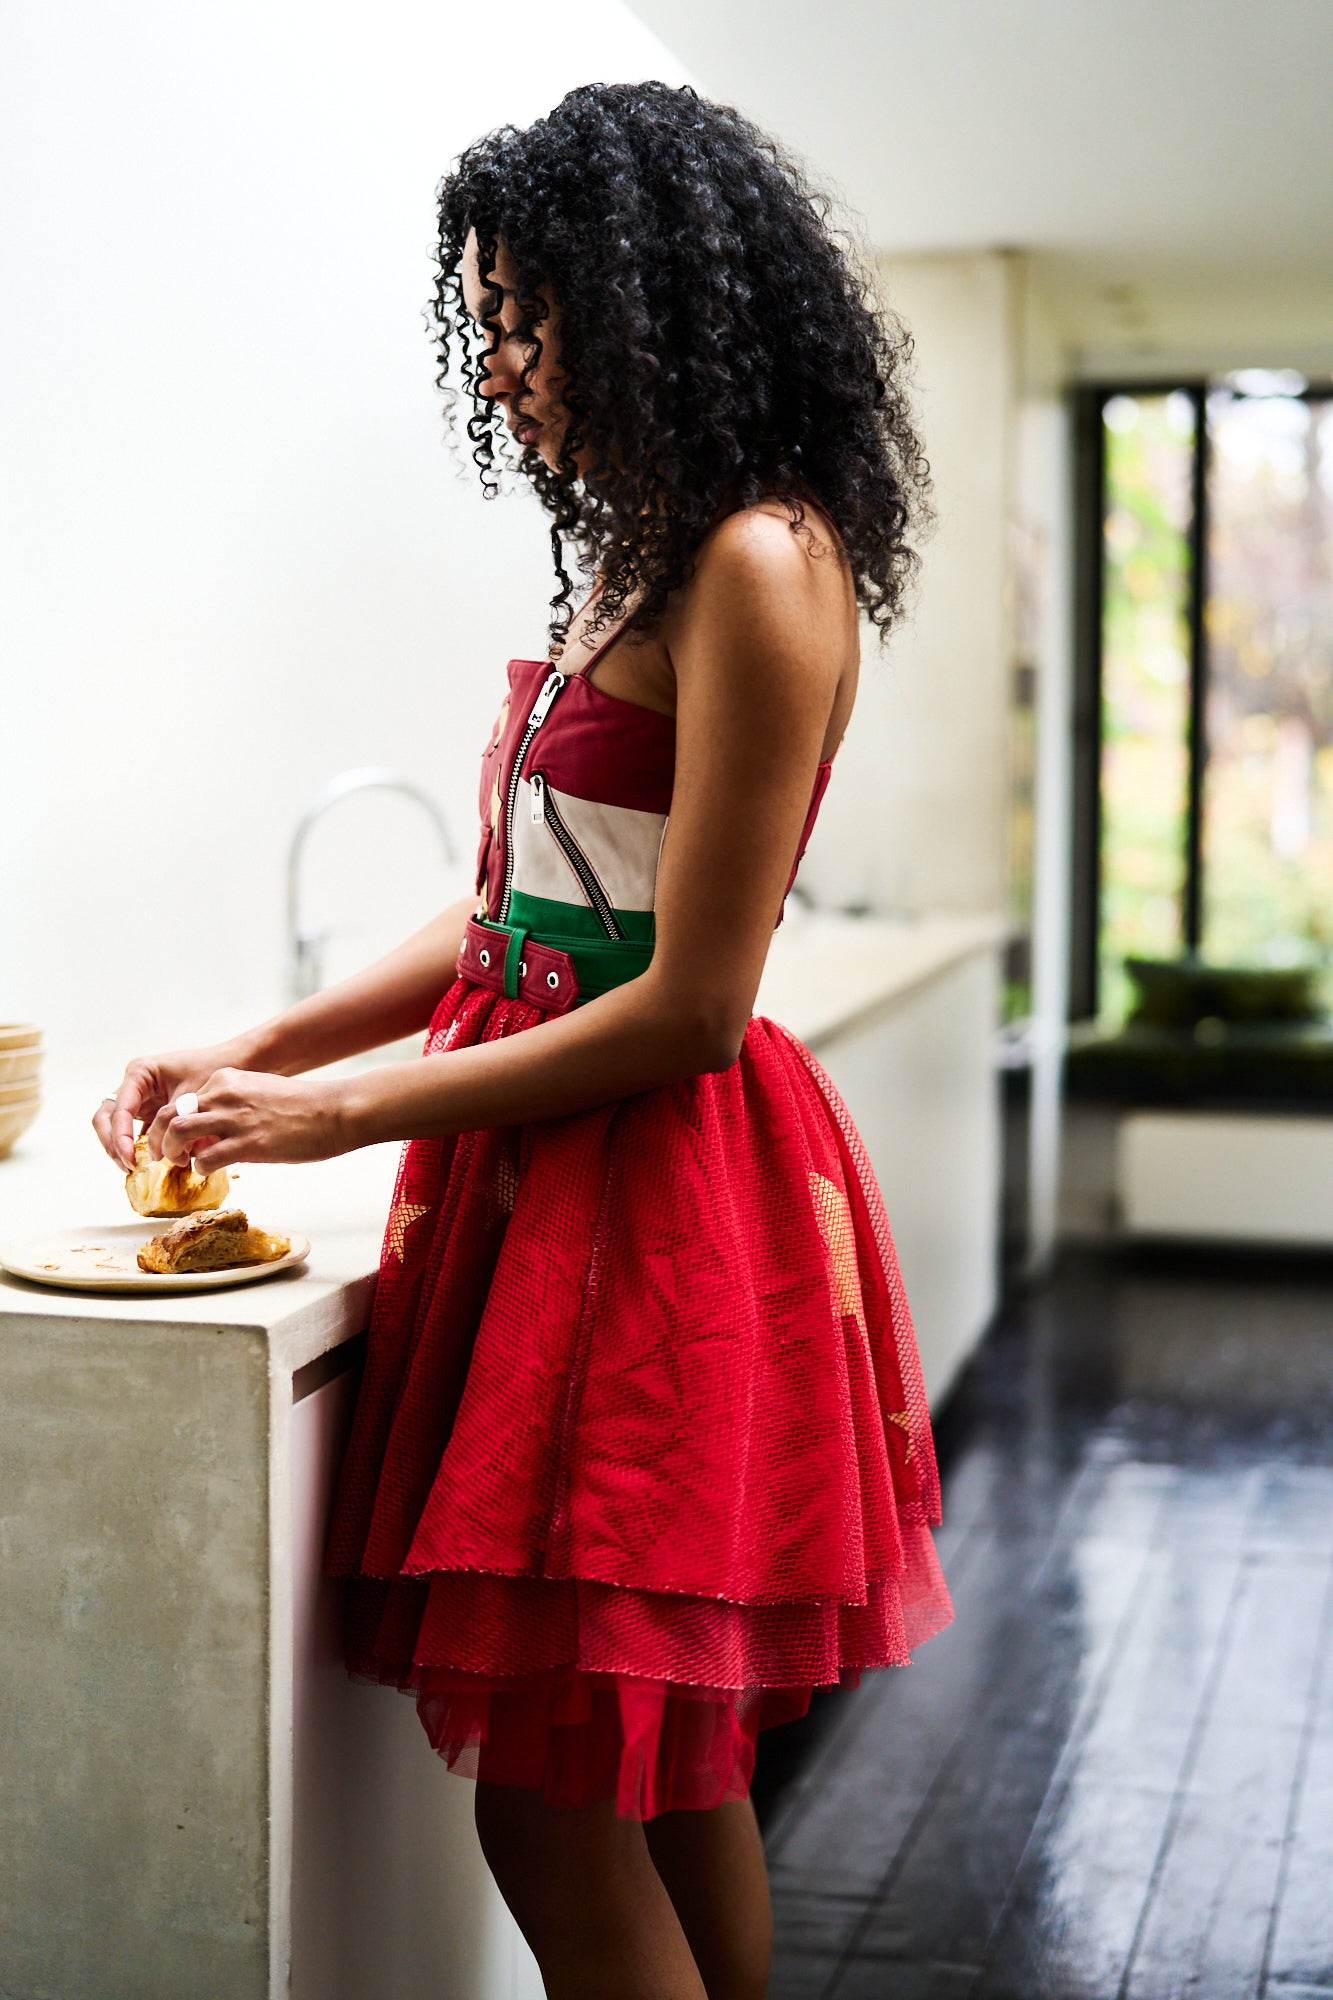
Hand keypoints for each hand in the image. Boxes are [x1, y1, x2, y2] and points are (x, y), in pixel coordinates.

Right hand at [94, 1044, 250, 1170]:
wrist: (230, 1063)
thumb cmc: (212, 1071)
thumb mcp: (192, 1097)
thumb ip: (176, 1123)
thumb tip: (165, 1154)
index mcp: (140, 1073)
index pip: (119, 1109)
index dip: (120, 1136)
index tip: (130, 1158)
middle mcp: (134, 1085)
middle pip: (107, 1117)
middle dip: (113, 1143)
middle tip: (128, 1166)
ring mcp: (139, 1098)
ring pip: (115, 1126)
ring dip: (120, 1147)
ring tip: (133, 1168)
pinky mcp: (148, 1111)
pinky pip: (132, 1131)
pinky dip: (135, 1146)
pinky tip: (145, 1163)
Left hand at [141, 1068, 348, 1173]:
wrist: (335, 1111)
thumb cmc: (304, 1106)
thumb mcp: (259, 1091)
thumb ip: (233, 1104)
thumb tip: (214, 1130)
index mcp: (226, 1080)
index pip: (182, 1100)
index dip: (173, 1122)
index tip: (179, 1139)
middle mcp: (224, 1095)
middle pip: (168, 1114)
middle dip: (158, 1138)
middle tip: (163, 1154)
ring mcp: (234, 1119)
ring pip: (177, 1133)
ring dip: (172, 1152)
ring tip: (179, 1163)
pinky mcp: (247, 1143)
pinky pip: (204, 1159)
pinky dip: (200, 1168)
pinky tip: (209, 1171)